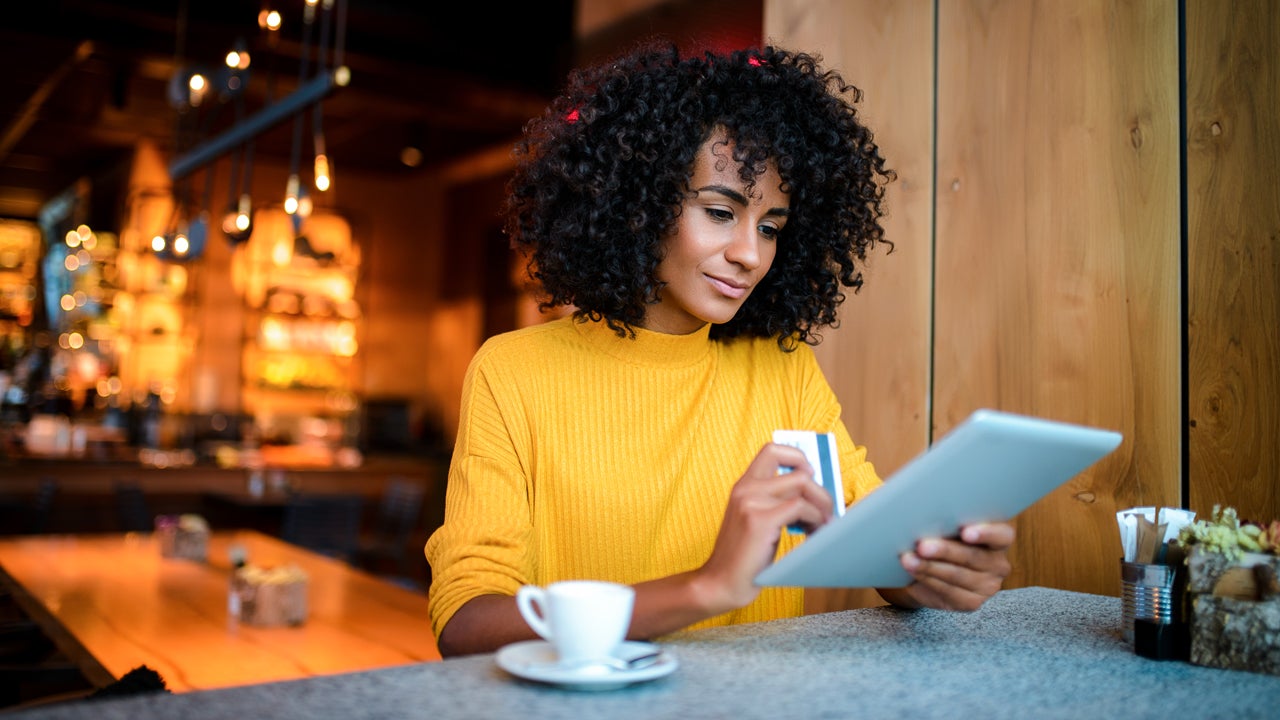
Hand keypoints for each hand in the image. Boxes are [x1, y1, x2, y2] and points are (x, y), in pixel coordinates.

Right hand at [694, 443, 834, 612]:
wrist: (720, 582)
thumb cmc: (743, 557)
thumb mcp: (755, 520)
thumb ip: (775, 502)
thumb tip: (811, 493)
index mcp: (743, 486)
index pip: (773, 450)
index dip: (797, 457)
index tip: (810, 476)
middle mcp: (746, 488)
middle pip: (799, 470)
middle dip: (821, 491)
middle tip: (826, 512)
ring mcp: (751, 502)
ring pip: (804, 486)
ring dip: (822, 506)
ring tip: (821, 526)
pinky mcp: (760, 520)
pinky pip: (801, 508)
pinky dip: (816, 520)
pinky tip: (813, 535)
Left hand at [882, 521, 1014, 611]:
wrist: (932, 568)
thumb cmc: (942, 535)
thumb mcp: (946, 524)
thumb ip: (944, 517)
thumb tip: (920, 508)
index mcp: (999, 538)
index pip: (1002, 535)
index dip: (986, 533)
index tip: (965, 532)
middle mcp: (998, 563)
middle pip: (973, 557)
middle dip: (945, 550)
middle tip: (923, 545)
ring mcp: (988, 586)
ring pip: (957, 575)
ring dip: (929, 567)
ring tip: (908, 558)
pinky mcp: (971, 602)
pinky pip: (948, 591)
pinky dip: (927, 579)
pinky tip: (913, 570)